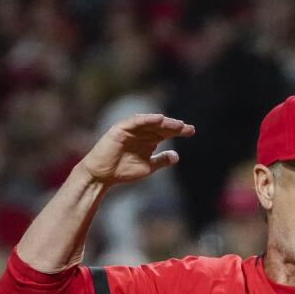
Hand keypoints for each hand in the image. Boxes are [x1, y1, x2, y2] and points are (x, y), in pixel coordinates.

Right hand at [79, 114, 194, 184]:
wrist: (103, 175)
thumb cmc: (123, 170)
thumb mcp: (148, 167)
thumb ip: (161, 161)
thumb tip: (176, 156)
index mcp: (148, 140)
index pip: (166, 133)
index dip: (179, 131)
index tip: (191, 131)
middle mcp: (141, 133)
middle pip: (160, 126)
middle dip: (174, 126)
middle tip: (187, 127)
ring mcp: (131, 130)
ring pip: (149, 123)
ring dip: (163, 122)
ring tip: (176, 124)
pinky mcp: (120, 129)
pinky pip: (134, 122)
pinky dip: (146, 119)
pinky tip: (158, 118)